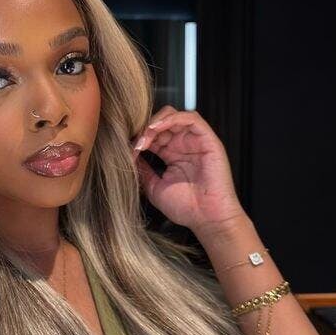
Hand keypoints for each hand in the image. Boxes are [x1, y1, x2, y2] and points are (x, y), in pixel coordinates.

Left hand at [130, 106, 245, 233]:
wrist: (208, 219)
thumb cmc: (186, 208)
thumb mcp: (154, 187)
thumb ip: (142, 170)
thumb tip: (127, 156)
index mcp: (172, 154)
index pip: (152, 135)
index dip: (138, 138)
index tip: (127, 150)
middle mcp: (183, 145)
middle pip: (161, 122)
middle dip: (145, 129)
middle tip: (136, 144)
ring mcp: (195, 141)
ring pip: (174, 115)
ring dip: (156, 122)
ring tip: (145, 136)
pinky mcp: (208, 139)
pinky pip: (191, 118)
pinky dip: (172, 118)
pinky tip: (158, 128)